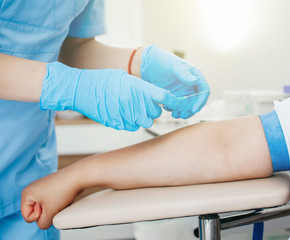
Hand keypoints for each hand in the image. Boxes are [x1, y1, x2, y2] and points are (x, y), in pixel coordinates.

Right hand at [21, 169, 80, 229]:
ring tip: (61, 199)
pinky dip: (59, 202)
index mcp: (26, 193)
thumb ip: (43, 223)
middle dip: (48, 211)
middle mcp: (33, 189)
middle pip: (37, 212)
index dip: (39, 216)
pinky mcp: (52, 187)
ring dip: (55, 208)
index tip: (48, 205)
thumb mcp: (50, 212)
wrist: (77, 176)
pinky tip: (65, 196)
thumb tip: (44, 222)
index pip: (27, 216)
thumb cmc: (62, 190)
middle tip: (55, 202)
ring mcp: (43, 187)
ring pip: (47, 207)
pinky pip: (53, 202)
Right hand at [40, 62, 177, 130]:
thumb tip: (153, 95)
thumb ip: (141, 87)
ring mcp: (126, 115)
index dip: (172, 101)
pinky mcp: (117, 124)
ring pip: (145, 122)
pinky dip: (131, 123)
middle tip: (144, 105)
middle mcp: (134, 102)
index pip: (163, 97)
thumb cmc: (102, 80)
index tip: (174, 103)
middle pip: (155, 113)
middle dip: (152, 110)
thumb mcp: (124, 77)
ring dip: (142, 117)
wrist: (81, 89)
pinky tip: (123, 114)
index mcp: (138, 88)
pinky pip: (132, 127)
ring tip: (132, 109)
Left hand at [141, 45, 209, 118]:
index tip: (193, 109)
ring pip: (188, 106)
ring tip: (174, 114)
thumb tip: (195, 81)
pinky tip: (168, 109)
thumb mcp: (173, 65)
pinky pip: (178, 106)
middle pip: (197, 101)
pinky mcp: (175, 96)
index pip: (204, 91)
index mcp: (195, 76)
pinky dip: (175, 110)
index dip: (201, 101)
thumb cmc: (162, 60)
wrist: (149, 63)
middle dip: (191, 110)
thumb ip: (184, 73)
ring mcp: (183, 91)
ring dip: (183, 112)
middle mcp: (192, 85)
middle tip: (183, 115)